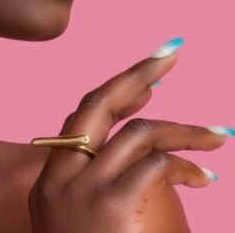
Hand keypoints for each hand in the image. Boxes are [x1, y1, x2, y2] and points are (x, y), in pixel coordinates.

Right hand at [28, 39, 227, 232]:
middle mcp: (61, 175)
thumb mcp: (75, 226)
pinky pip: (153, 166)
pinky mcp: (111, 207)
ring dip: (183, 131)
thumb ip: (90, 186)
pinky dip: (183, 167)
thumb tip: (136, 151)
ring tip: (218, 138)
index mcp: (51, 179)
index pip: (81, 117)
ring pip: (136, 133)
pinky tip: (206, 180)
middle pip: (98, 104)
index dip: (117, 92)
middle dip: (137, 74)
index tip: (150, 82)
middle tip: (171, 54)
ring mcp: (83, 190)